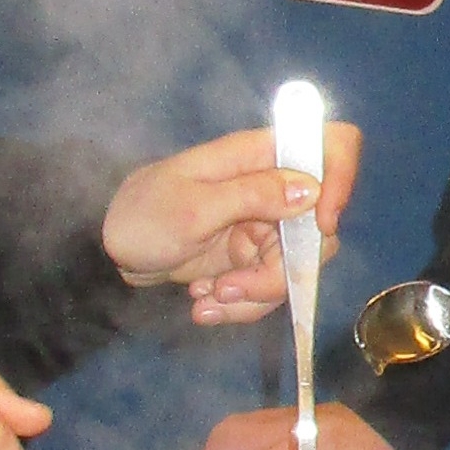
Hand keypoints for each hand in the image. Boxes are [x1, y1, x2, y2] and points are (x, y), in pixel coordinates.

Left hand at [103, 119, 364, 323]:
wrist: (109, 252)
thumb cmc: (142, 214)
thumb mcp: (192, 206)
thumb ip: (253, 195)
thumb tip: (312, 189)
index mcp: (260, 156)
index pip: (331, 145)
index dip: (340, 180)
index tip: (320, 226)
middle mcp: (273, 188)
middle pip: (318, 230)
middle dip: (281, 270)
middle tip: (232, 287)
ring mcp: (266, 226)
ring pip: (295, 268)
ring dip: (254, 295)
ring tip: (207, 300)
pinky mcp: (253, 259)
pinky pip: (270, 289)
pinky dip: (240, 304)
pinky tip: (203, 303)